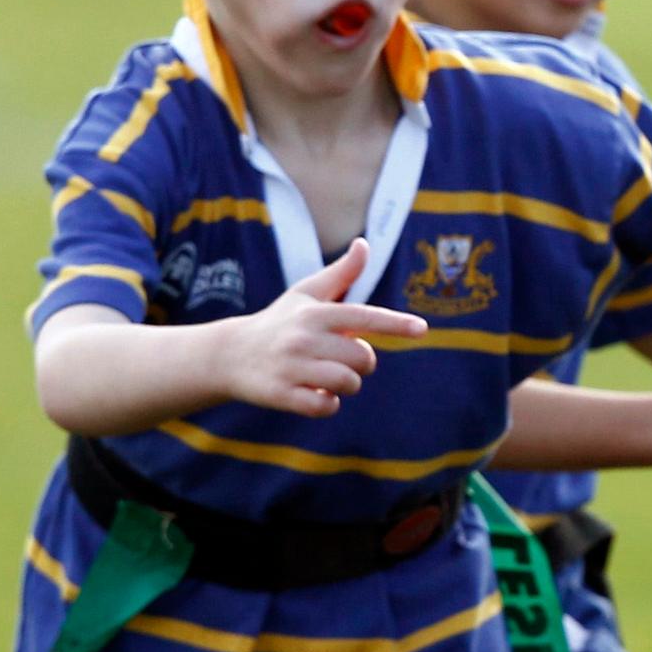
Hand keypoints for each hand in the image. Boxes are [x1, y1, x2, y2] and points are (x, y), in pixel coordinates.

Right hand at [218, 239, 423, 415]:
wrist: (228, 355)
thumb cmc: (279, 322)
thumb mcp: (306, 295)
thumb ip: (341, 274)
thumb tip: (364, 244)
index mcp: (315, 313)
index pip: (364, 317)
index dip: (395, 324)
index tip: (422, 329)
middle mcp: (303, 338)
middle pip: (363, 359)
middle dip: (360, 363)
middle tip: (337, 358)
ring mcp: (290, 366)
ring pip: (348, 383)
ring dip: (344, 386)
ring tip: (323, 375)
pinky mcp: (280, 393)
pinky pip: (325, 406)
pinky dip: (326, 404)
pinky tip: (311, 393)